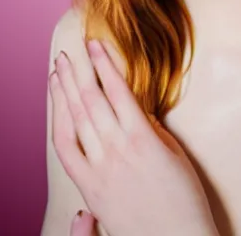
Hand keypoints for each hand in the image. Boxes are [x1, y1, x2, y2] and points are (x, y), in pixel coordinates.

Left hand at [50, 39, 218, 235]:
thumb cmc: (183, 197)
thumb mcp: (174, 152)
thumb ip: (151, 127)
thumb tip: (133, 109)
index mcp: (143, 136)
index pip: (117, 90)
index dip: (104, 63)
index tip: (95, 44)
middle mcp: (117, 148)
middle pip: (90, 100)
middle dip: (78, 72)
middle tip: (68, 52)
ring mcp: (99, 168)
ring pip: (75, 121)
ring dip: (64, 92)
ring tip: (58, 71)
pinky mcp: (89, 187)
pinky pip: (67, 151)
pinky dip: (59, 125)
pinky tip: (57, 109)